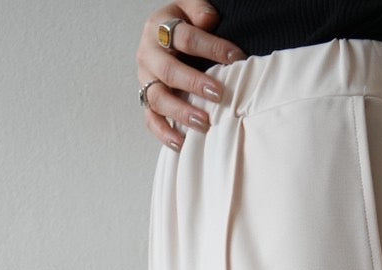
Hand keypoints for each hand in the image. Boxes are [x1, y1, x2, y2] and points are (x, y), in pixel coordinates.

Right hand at [137, 3, 245, 149]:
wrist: (164, 36)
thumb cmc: (183, 23)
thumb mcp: (190, 7)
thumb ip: (200, 10)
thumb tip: (209, 20)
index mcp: (158, 27)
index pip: (185, 37)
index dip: (211, 47)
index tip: (236, 57)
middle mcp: (148, 54)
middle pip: (168, 71)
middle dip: (194, 83)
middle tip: (218, 94)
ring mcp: (145, 80)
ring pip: (158, 98)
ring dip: (181, 112)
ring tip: (204, 123)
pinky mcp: (146, 100)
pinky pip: (151, 119)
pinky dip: (164, 133)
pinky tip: (181, 143)